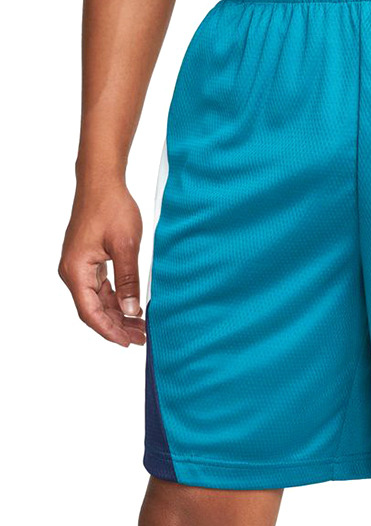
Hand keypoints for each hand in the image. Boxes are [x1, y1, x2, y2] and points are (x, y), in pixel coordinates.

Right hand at [59, 180, 145, 345]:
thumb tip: (132, 310)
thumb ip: (129, 280)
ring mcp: (79, 266)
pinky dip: (116, 299)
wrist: (102, 183)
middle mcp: (73, 271)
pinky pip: (100, 287)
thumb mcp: (126, 246)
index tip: (128, 342)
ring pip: (97, 300)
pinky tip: (132, 307)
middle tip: (141, 338)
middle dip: (117, 326)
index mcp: (76, 271)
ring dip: (118, 314)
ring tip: (140, 327)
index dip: (110, 330)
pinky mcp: (88, 260)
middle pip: (93, 309)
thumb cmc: (112, 208)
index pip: (90, 312)